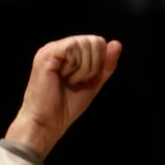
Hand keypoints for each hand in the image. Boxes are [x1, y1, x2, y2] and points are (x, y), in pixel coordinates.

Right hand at [4, 35, 121, 158]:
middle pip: (94, 41)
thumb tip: (117, 44)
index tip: (84, 81)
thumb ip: (105, 65)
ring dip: (83, 69)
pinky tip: (64, 77)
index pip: (97, 43)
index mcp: (69, 53)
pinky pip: (74, 47)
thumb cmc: (65, 107)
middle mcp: (60, 48)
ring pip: (85, 44)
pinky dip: (76, 67)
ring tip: (68, 81)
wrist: (48, 123)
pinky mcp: (48, 53)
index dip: (99, 63)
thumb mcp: (93, 83)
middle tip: (75, 82)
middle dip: (92, 66)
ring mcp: (52, 49)